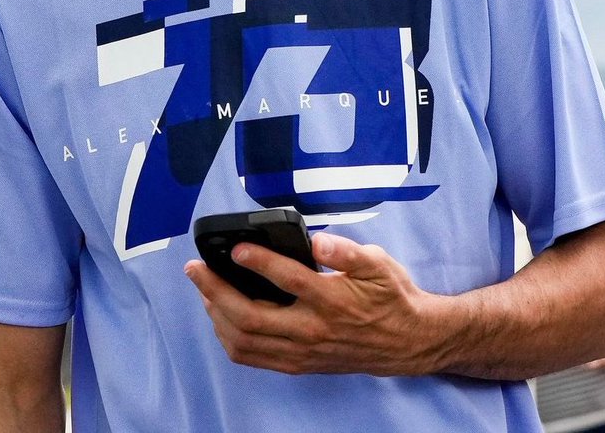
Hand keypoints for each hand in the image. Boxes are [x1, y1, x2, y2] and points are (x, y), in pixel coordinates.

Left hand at [184, 231, 441, 375]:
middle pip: (251, 316)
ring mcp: (303, 351)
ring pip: (246, 341)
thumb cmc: (390, 297)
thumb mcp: (379, 263)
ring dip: (217, 314)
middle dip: (215, 290)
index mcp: (332, 301)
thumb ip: (347, 251)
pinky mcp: (299, 363)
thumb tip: (317, 241)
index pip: (287, 279)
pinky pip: (253, 357)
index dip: (257, 261)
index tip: (236, 247)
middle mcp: (313, 330)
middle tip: (196, 268)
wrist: (408, 342)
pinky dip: (229, 338)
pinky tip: (222, 316)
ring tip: (204, 289)